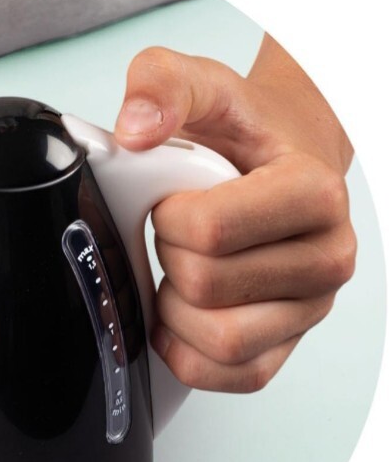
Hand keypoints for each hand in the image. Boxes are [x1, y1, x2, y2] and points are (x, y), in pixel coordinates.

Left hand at [114, 38, 355, 391]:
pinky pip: (228, 376)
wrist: (279, 165)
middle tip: (178, 236)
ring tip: (182, 272)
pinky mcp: (285, 345)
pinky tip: (181, 317)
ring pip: (220, 342)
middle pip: (207, 288)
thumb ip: (164, 85)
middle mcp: (327, 257)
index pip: (210, 232)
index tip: (174, 201)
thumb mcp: (205, 89)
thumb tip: (133, 131)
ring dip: (177, 310)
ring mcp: (309, 309)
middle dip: (170, 259)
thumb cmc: (244, 138)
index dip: (168, 218)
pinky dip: (188, 354)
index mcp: (313, 195)